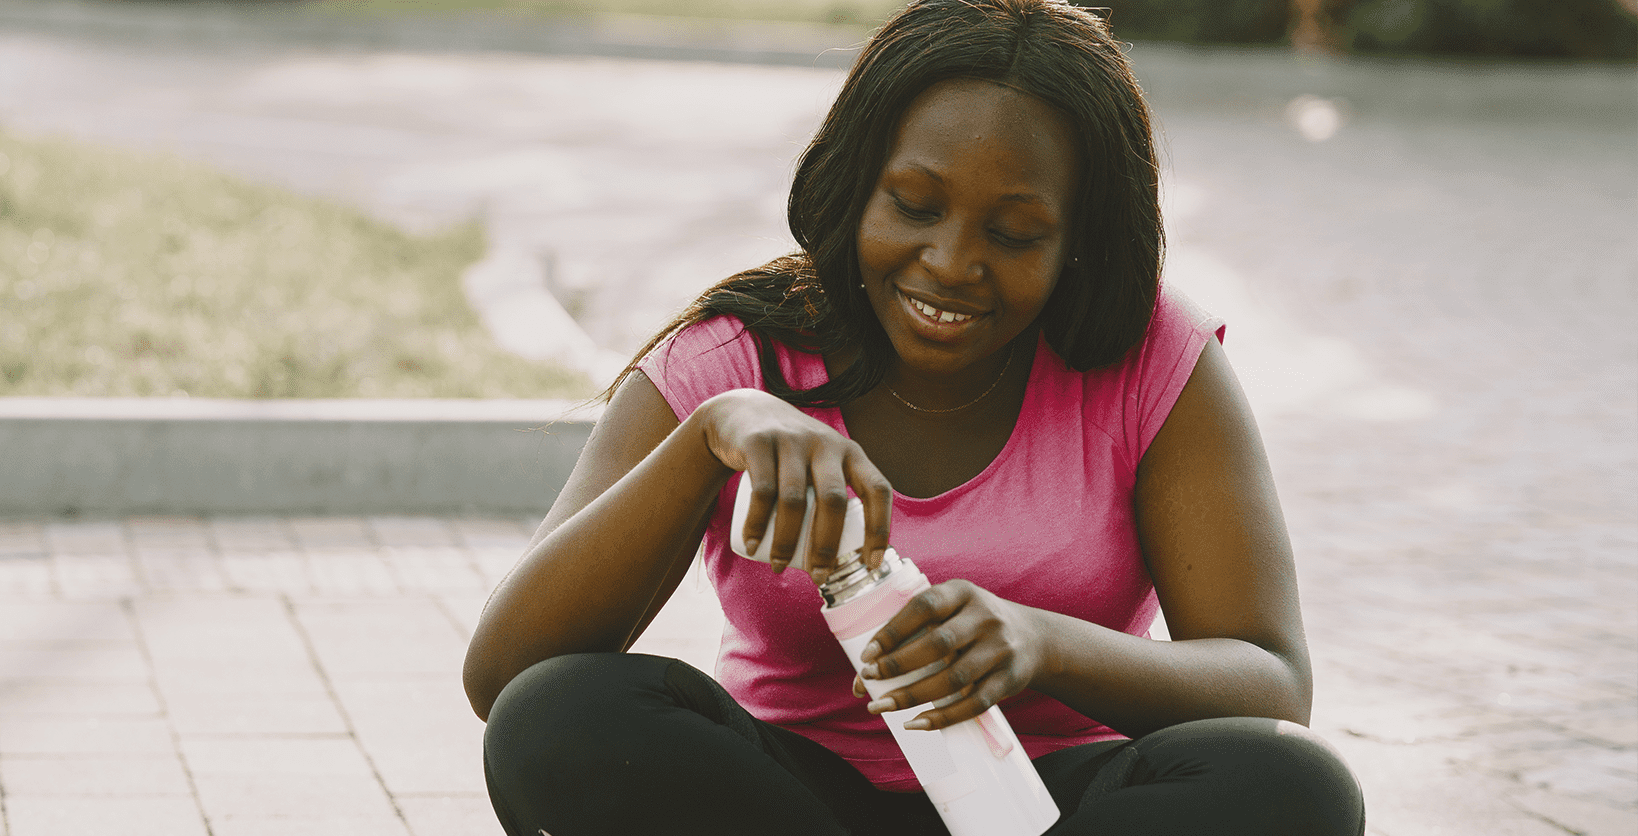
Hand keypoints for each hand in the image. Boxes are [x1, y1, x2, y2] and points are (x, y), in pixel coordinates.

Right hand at [699, 389, 891, 578]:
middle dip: (827, 546)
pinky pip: (762, 491)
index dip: (880, 528)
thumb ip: (833, 494)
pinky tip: (753, 545)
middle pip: (833, 501)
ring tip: (779, 566)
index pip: (877, 489)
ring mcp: (792, 440)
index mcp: (850, 452)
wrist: (743, 413)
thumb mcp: (820, 462)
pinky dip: (757, 524)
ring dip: (787, 542)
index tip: (871, 564)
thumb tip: (846, 557)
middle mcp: (826, 443)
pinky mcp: (760, 442)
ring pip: (795, 500)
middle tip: (819, 576)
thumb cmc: (789, 454)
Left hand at [855, 580, 1048, 729]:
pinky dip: (943, 716)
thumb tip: (862, 675)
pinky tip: (917, 723)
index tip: (867, 655)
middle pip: (938, 644)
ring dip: (913, 696)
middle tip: (869, 680)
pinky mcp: (1009, 679)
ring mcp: (1000, 649)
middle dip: (898, 665)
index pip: (924, 607)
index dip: (893, 631)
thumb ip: (915, 631)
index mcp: (963, 592)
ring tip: (883, 707)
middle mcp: (985, 617)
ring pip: (954, 678)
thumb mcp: (954, 610)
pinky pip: (974, 703)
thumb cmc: (974, 625)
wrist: (1035, 638)